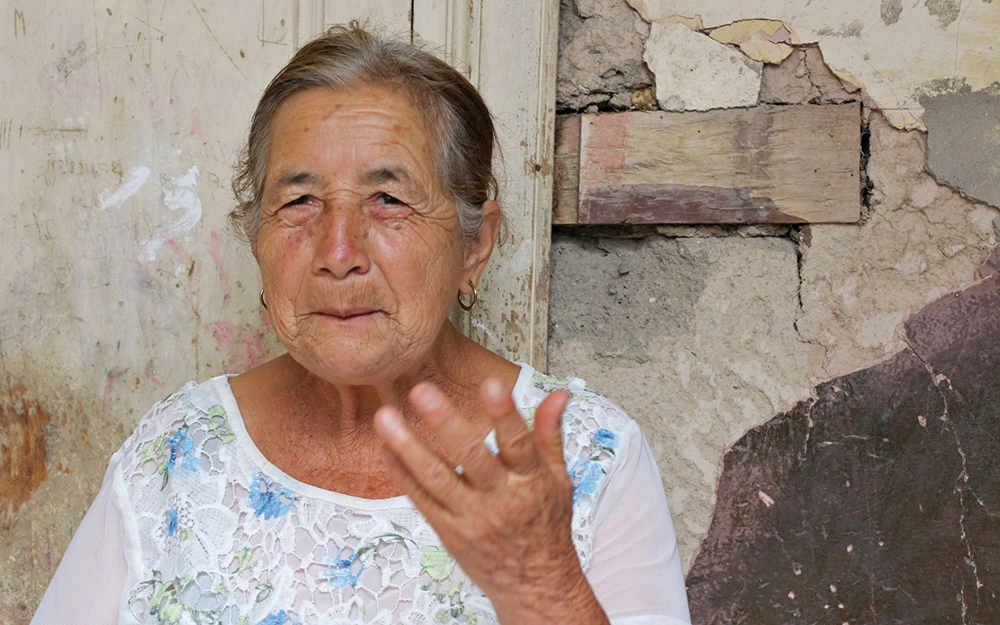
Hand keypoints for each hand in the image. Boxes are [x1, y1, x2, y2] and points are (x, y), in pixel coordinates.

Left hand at [373, 378, 609, 624]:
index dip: (505, 413)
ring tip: (386, 418)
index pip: (519, 443)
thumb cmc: (546, 526)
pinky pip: (420, 499)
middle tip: (422, 392)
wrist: (535, 583)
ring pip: (436, 478)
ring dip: (408, 446)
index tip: (491, 383)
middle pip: (471, 458)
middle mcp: (500, 499)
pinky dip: (401, 472)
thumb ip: (550, 434)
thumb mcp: (559, 479)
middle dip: (445, 422)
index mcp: (530, 481)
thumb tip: (559, 395)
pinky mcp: (448, 531)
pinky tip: (386, 447)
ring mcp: (471, 517)